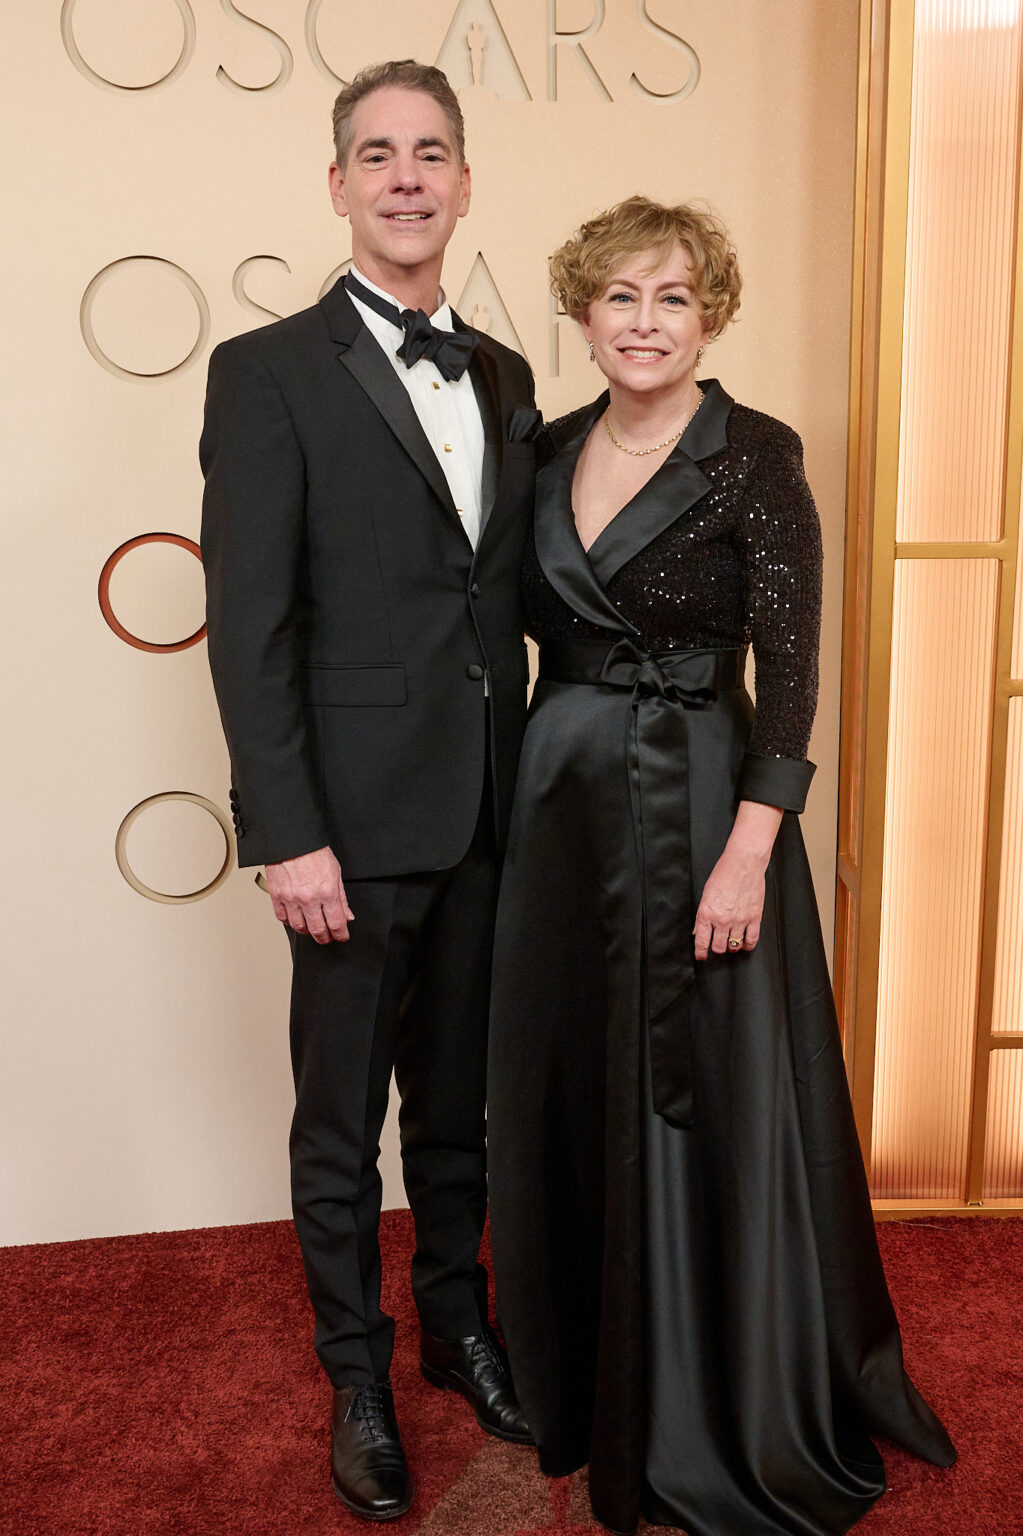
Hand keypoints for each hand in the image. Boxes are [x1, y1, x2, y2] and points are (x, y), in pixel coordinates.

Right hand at [265, 846, 353, 943]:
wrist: (292, 839)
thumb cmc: (314, 852)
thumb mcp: (336, 873)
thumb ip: (342, 898)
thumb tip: (347, 915)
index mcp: (327, 892)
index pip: (336, 923)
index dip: (341, 935)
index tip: (342, 936)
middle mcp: (309, 898)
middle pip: (318, 930)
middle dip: (325, 938)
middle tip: (328, 938)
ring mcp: (291, 898)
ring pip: (299, 927)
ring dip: (308, 931)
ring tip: (312, 929)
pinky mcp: (277, 896)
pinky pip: (282, 918)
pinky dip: (290, 922)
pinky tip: (296, 920)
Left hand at [692, 801, 782, 959]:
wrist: (743, 863)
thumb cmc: (723, 874)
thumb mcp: (706, 894)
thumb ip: (702, 915)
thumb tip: (697, 931)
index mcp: (706, 913)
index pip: (701, 941)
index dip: (700, 953)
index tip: (701, 956)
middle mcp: (722, 920)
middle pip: (718, 947)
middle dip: (717, 949)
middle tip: (718, 946)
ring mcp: (739, 920)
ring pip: (734, 946)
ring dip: (731, 947)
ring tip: (731, 943)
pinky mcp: (754, 917)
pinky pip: (751, 940)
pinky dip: (748, 945)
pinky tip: (745, 944)